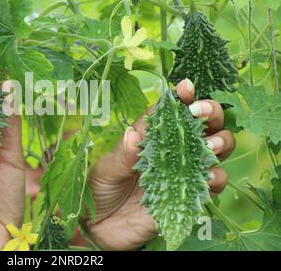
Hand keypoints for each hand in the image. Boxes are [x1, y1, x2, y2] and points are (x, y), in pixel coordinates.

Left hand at [84, 79, 235, 249]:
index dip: (180, 97)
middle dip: (208, 113)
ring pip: (213, 150)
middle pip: (199, 125)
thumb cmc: (97, 191)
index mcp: (147, 138)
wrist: (97, 228)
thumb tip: (135, 134)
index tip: (186, 88)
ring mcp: (180, 173)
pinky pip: (210, 184)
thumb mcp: (105, 171)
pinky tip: (209, 175)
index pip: (168, 112)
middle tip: (201, 113)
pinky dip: (216, 177)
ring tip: (210, 144)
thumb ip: (122, 156)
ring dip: (219, 142)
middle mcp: (168, 151)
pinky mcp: (186, 197)